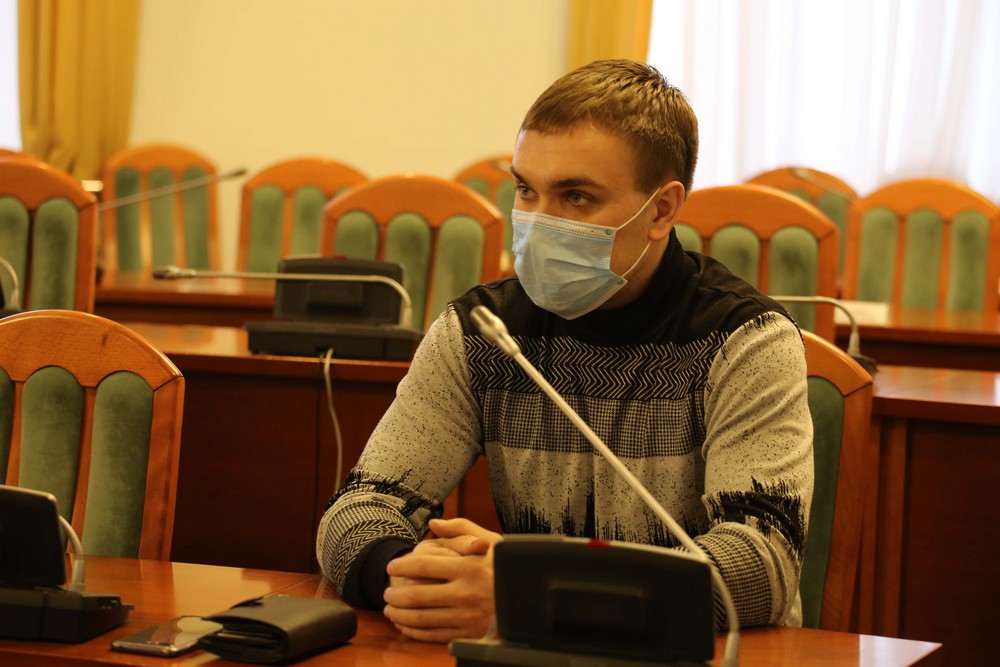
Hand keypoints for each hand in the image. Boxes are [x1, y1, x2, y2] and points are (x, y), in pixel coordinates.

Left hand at [382, 518, 501, 642]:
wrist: (529, 595)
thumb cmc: (505, 565)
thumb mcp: (489, 540)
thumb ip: (460, 528)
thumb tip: (434, 523)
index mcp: (469, 567)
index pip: (424, 566)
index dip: (402, 566)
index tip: (391, 566)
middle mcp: (467, 592)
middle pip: (418, 595)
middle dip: (395, 594)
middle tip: (386, 591)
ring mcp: (468, 615)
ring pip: (422, 618)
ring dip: (400, 614)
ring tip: (390, 607)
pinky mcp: (469, 633)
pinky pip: (434, 635)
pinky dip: (414, 631)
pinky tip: (405, 624)